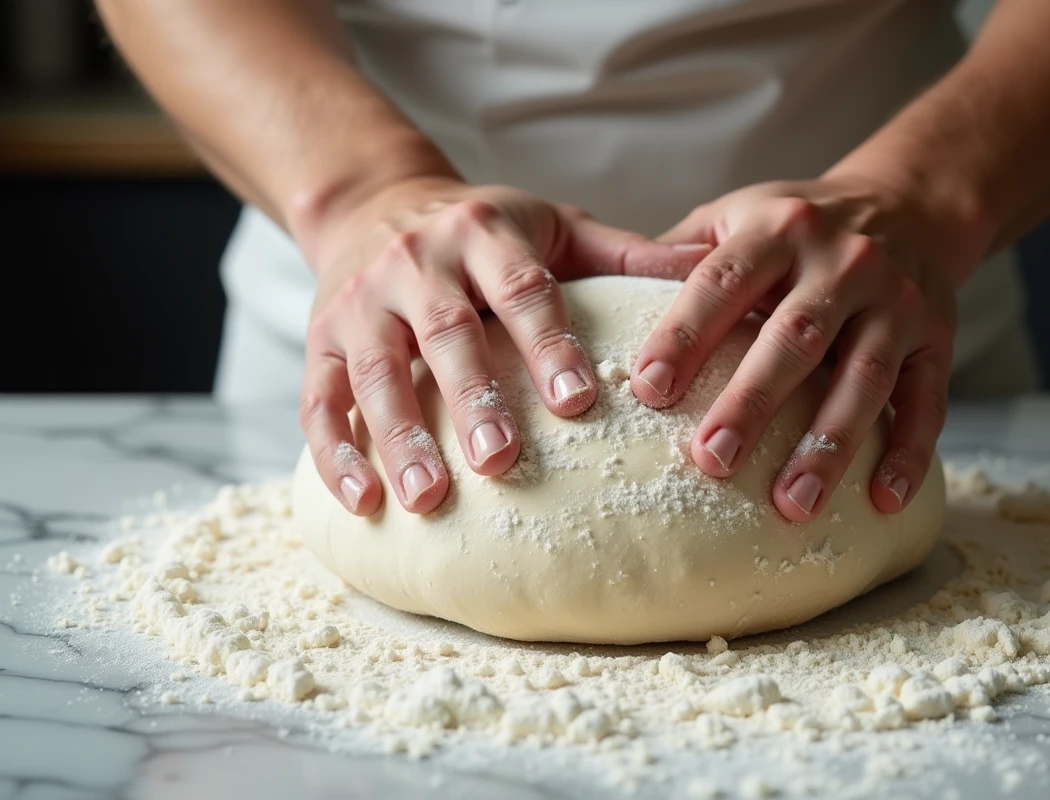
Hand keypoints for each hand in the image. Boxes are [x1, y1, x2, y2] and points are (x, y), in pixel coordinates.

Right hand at [296, 178, 708, 516]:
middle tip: (502, 461)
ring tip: (428, 498)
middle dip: (472, 398)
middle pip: (446, 333)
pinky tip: (364, 502)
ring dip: (399, 436)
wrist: (372, 200)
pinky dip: (334, 453)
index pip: (522, 290)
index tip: (578, 403)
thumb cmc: (482, 229)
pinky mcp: (318, 339)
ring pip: (373, 372)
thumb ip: (621, 252)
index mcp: (483, 234)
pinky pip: (316, 399)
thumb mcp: (551, 223)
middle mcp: (415, 263)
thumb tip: (706, 267)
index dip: (549, 344)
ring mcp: (359, 303)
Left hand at [631, 177, 972, 521]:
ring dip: (829, 444)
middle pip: (793, 337)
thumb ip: (678, 255)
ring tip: (792, 504)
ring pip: (864, 377)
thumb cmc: (798, 225)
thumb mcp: (738, 214)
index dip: (685, 335)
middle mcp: (842, 262)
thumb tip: (597, 306)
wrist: (910, 204)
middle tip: (711, 461)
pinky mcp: (938, 338)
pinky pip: (929, 400)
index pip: (722, 281)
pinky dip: (911, 452)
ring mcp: (897, 301)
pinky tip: (882, 501)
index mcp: (779, 229)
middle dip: (752, 402)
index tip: (649, 391)